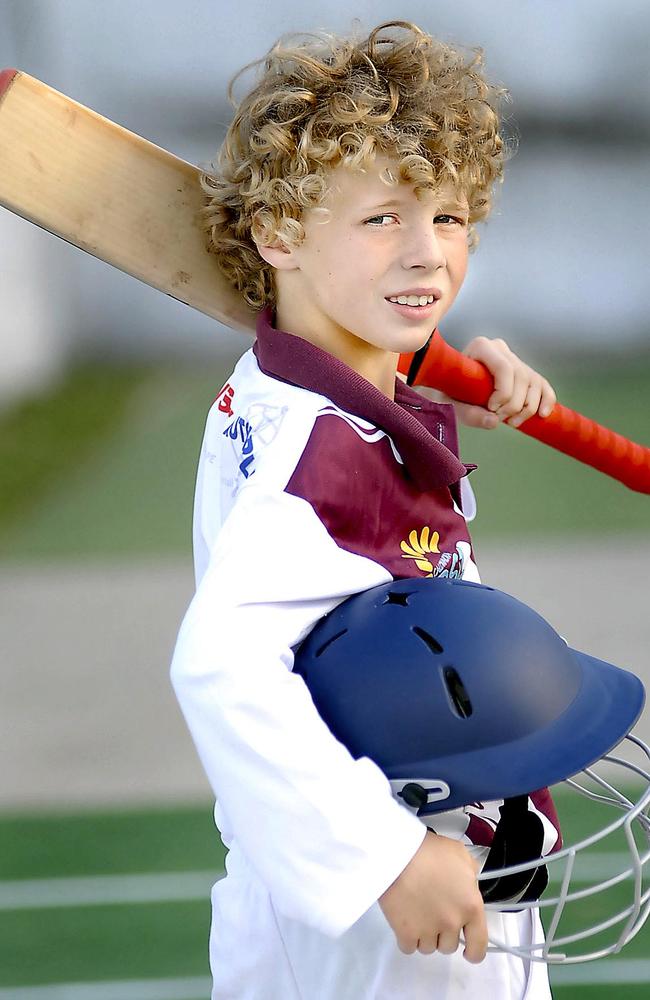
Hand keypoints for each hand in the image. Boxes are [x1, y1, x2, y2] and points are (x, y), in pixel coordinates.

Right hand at [378, 831, 487, 961]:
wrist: (397, 853)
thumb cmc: (428, 851)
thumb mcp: (459, 853)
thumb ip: (470, 872)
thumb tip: (469, 883)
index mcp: (471, 906)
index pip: (479, 945)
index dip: (473, 950)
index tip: (468, 949)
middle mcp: (452, 923)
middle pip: (449, 945)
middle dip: (443, 932)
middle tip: (433, 911)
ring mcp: (429, 931)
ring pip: (429, 947)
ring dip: (425, 934)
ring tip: (417, 911)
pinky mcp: (406, 933)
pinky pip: (409, 947)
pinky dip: (407, 937)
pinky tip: (405, 919)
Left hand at [409, 336, 556, 430]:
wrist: (446, 388)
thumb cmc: (444, 392)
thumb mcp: (448, 403)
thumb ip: (467, 413)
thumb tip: (494, 422)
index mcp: (481, 347)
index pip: (505, 368)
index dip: (504, 392)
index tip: (492, 408)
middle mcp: (500, 348)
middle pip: (521, 377)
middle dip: (514, 404)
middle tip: (499, 418)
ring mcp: (514, 359)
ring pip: (534, 383)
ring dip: (528, 408)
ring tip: (512, 422)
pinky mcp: (523, 372)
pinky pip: (542, 385)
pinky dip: (546, 400)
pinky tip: (542, 415)